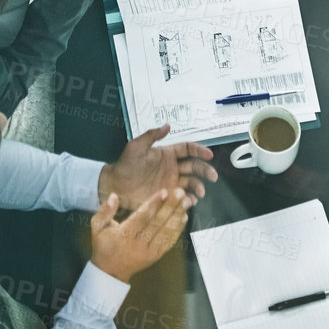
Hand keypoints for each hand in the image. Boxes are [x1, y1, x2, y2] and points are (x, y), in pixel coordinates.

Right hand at [90, 186, 192, 283]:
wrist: (111, 273)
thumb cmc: (104, 245)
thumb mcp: (97, 227)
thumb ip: (105, 211)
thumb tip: (114, 196)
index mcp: (124, 236)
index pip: (142, 218)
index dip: (153, 204)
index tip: (164, 191)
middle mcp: (138, 245)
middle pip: (157, 224)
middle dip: (170, 207)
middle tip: (181, 192)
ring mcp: (149, 252)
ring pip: (166, 233)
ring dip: (177, 216)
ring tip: (187, 201)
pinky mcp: (156, 256)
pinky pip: (169, 242)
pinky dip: (177, 230)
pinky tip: (183, 217)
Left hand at [98, 124, 217, 210]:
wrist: (116, 187)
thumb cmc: (125, 165)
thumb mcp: (136, 146)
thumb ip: (152, 135)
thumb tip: (167, 126)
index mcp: (166, 154)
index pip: (187, 149)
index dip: (199, 150)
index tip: (209, 154)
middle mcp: (172, 168)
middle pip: (194, 167)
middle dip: (205, 170)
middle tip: (213, 176)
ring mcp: (171, 183)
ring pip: (191, 183)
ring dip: (198, 187)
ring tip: (199, 193)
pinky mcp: (167, 197)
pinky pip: (182, 199)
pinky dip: (188, 201)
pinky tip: (189, 202)